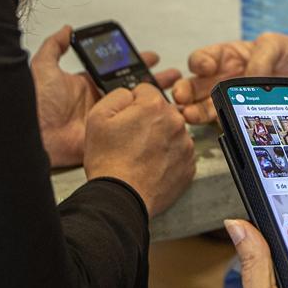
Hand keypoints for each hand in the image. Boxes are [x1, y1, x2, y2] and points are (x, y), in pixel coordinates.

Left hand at [31, 26, 179, 167]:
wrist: (39, 137)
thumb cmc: (39, 105)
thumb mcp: (44, 69)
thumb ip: (54, 47)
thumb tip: (67, 30)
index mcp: (88, 84)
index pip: (118, 70)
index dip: (135, 62)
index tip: (152, 56)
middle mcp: (101, 100)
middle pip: (133, 87)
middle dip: (153, 79)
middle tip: (171, 74)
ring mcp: (108, 119)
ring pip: (138, 106)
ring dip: (156, 99)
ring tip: (175, 90)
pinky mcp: (111, 135)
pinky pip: (134, 127)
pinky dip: (150, 122)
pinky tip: (164, 114)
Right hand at [83, 84, 195, 215]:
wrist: (121, 197)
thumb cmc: (109, 161)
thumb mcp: (98, 117)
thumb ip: (117, 95)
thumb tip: (130, 93)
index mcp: (154, 106)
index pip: (145, 90)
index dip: (132, 103)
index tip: (126, 118)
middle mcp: (175, 121)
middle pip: (161, 110)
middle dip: (148, 120)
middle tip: (130, 139)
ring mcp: (185, 144)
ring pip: (171, 131)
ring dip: (159, 137)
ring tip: (140, 155)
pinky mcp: (189, 164)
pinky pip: (178, 152)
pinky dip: (168, 156)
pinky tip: (152, 165)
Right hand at [171, 33, 287, 124]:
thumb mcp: (278, 44)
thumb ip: (263, 55)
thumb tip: (252, 75)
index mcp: (231, 55)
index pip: (206, 57)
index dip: (201, 62)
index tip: (205, 68)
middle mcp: (226, 77)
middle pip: (197, 84)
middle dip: (185, 91)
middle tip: (180, 98)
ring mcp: (234, 99)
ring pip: (206, 106)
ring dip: (195, 111)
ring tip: (189, 116)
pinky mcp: (246, 116)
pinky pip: (228, 121)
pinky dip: (218, 124)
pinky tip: (214, 126)